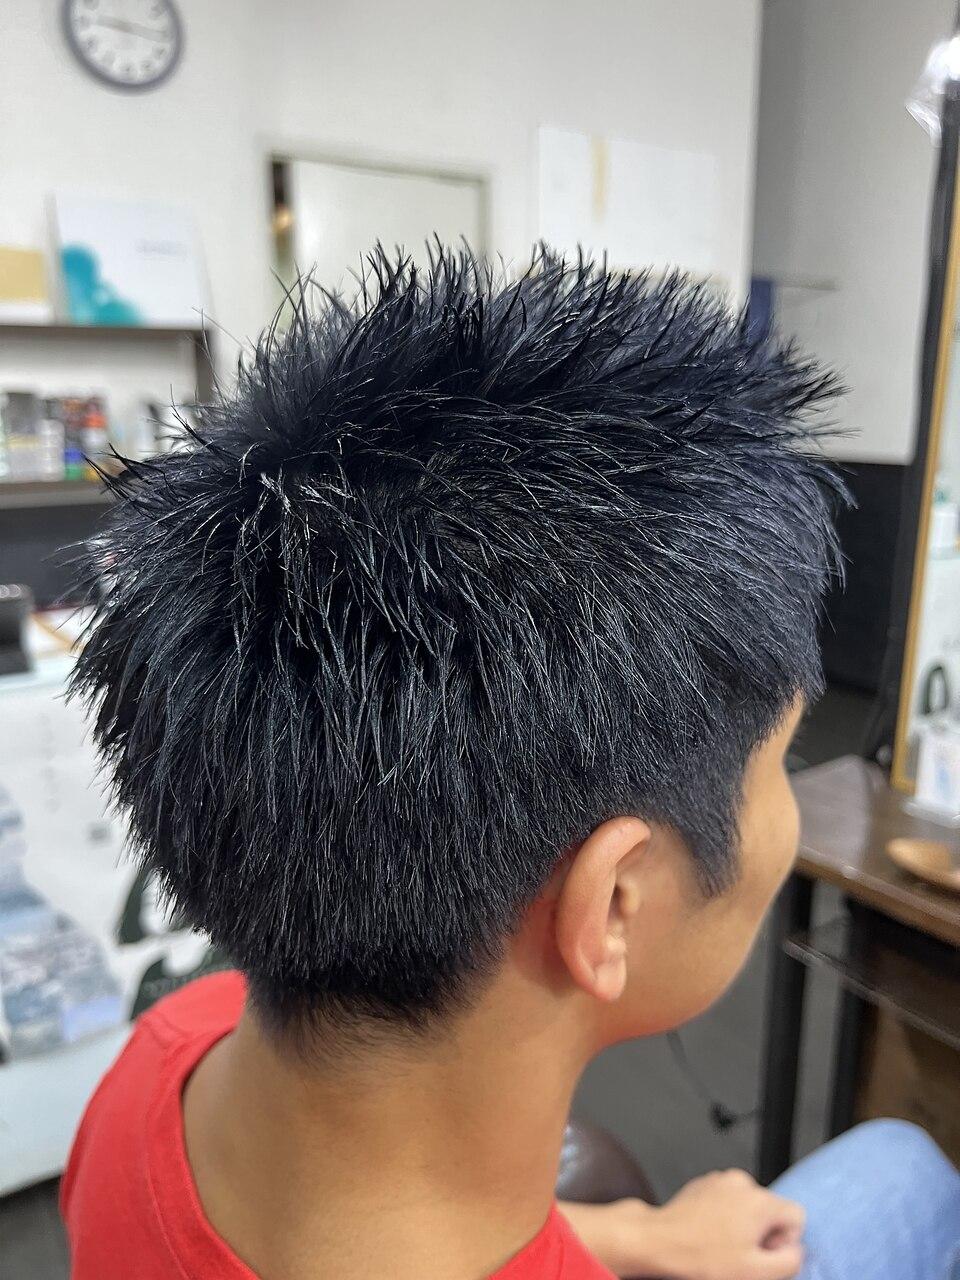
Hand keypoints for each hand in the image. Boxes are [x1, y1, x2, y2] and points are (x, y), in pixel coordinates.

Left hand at [560, 1170, 804, 1279]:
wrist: (659, 1242)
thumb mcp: (756, 1272)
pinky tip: (709, 1235)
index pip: (796, 1216)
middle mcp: (742, 1183)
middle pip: (771, 1210)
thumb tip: (796, 1250)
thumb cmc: (702, 1257)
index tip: (764, 1254)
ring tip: (722, 1246)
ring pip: (748, 1207)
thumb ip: (789, 1260)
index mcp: (759, 1200)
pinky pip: (728, 1201)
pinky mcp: (703, 1185)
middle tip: (740, 1255)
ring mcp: (720, 1180)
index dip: (785, 1242)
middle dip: (762, 1234)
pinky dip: (725, 1218)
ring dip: (743, 1227)